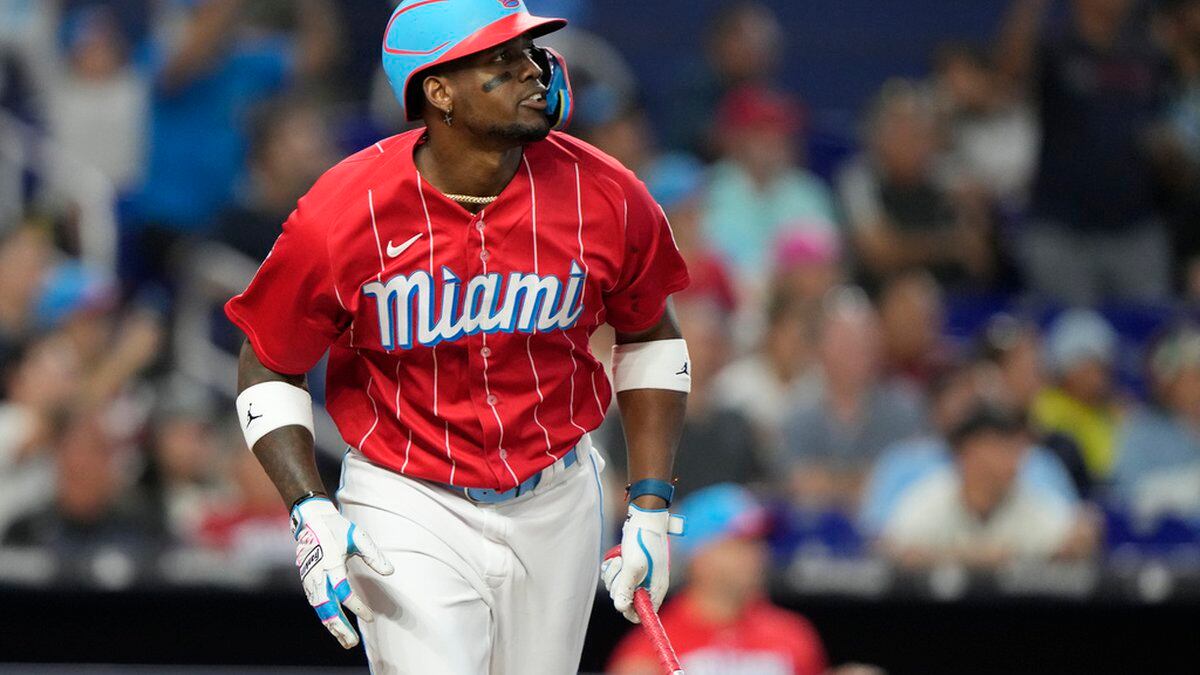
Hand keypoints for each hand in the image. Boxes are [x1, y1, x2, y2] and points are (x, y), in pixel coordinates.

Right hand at [291, 497, 393, 647]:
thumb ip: (373, 555)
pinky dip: (324, 618)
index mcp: (331, 563)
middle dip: (340, 627)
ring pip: (319, 610)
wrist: (311, 521)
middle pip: (327, 608)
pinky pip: (315, 604)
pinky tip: (334, 627)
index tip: (370, 617)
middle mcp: (318, 575)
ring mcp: (310, 580)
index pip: (343, 592)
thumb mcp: (359, 537)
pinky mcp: (307, 581)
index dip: (356, 607)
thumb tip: (390, 572)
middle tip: (353, 642)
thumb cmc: (337, 528)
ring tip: (346, 641)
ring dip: (332, 626)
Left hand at [601, 505, 681, 622]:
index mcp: (656, 589)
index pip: (644, 613)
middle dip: (619, 586)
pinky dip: (612, 569)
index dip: (631, 611)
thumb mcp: (634, 566)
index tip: (621, 601)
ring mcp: (639, 576)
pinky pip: (615, 577)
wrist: (644, 519)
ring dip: (614, 575)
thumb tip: (620, 608)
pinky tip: (617, 558)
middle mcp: (649, 585)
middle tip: (621, 569)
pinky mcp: (630, 568)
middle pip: (627, 600)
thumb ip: (626, 588)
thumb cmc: (643, 541)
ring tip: (620, 560)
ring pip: (618, 588)